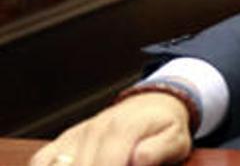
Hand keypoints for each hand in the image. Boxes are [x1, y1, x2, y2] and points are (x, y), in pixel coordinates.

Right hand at [29, 92, 191, 165]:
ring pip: (55, 165)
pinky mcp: (63, 141)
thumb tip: (137, 160)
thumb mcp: (175, 139)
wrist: (152, 103)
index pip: (107, 165)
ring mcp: (76, 135)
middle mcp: (94, 130)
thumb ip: (158, 151)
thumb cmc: (165, 127)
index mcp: (122, 129)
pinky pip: (41, 161)